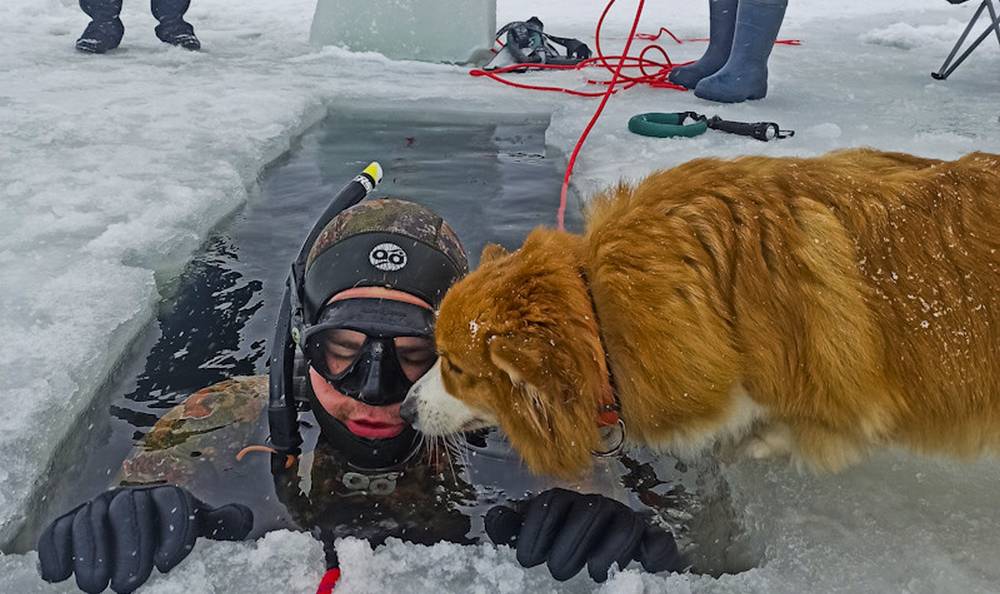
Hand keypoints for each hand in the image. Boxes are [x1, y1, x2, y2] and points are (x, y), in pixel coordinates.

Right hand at [37, 485, 252, 593]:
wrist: (137, 530)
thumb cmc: (174, 532)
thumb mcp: (202, 525)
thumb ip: (223, 522)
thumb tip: (241, 519)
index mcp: (167, 496)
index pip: (172, 504)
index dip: (172, 532)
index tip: (167, 565)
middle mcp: (131, 495)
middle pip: (129, 512)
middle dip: (128, 549)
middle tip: (128, 587)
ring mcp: (98, 506)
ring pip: (91, 520)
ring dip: (90, 554)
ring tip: (95, 588)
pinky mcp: (70, 521)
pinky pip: (57, 529)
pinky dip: (54, 549)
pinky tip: (57, 575)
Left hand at [484, 488, 680, 582]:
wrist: (604, 548)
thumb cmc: (562, 539)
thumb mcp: (534, 531)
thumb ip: (512, 525)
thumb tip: (496, 521)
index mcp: (568, 502)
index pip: (554, 503)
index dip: (538, 529)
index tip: (526, 559)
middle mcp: (599, 506)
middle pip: (590, 511)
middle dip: (571, 541)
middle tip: (557, 570)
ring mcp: (627, 521)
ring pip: (626, 523)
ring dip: (610, 548)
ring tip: (594, 572)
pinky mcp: (652, 541)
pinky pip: (659, 541)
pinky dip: (655, 552)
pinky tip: (644, 566)